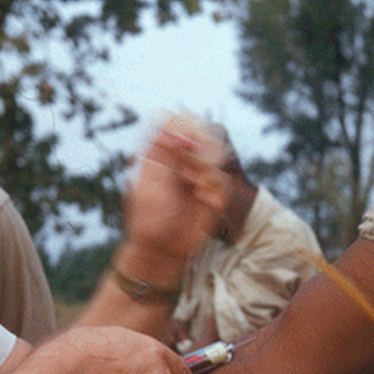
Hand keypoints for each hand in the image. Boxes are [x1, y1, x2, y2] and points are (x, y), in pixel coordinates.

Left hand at [124, 114, 229, 265]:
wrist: (160, 250)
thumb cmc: (148, 219)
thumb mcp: (150, 184)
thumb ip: (162, 155)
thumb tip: (173, 128)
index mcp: (162, 155)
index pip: (176, 124)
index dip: (185, 126)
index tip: (186, 142)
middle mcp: (182, 162)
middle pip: (202, 135)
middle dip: (200, 150)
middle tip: (189, 171)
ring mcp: (199, 177)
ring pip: (217, 156)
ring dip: (208, 170)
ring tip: (195, 187)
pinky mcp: (214, 194)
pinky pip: (225, 180)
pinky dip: (216, 187)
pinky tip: (203, 199)